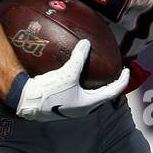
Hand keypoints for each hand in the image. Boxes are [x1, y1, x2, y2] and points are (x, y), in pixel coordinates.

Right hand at [13, 40, 129, 120]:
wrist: (26, 101)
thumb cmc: (49, 91)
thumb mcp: (67, 73)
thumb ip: (79, 58)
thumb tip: (86, 43)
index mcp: (88, 103)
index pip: (112, 92)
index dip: (122, 81)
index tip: (126, 71)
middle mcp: (82, 109)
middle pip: (102, 96)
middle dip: (110, 85)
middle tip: (114, 73)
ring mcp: (71, 109)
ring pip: (89, 97)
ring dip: (95, 87)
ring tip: (97, 75)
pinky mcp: (61, 106)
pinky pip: (77, 95)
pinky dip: (82, 86)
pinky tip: (75, 77)